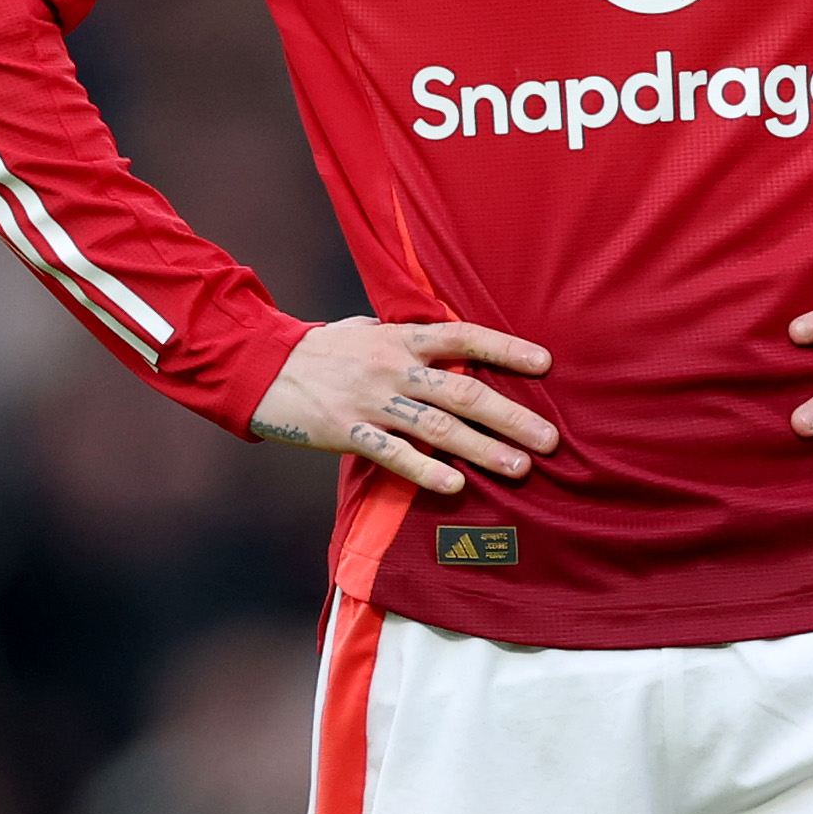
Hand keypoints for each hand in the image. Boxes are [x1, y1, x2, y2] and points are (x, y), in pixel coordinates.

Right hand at [247, 319, 559, 495]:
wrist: (262, 367)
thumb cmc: (323, 349)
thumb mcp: (368, 329)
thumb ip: (409, 338)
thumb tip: (449, 342)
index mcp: (401, 338)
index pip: (463, 337)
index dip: (505, 349)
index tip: (545, 363)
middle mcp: (393, 368)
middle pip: (463, 391)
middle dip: (512, 416)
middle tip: (550, 440)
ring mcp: (372, 401)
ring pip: (438, 427)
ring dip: (483, 449)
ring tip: (519, 468)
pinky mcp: (349, 431)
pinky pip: (394, 454)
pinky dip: (426, 470)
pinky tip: (455, 484)